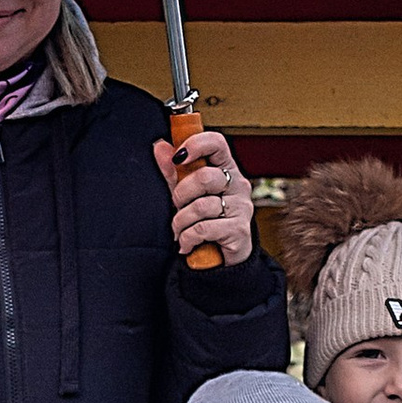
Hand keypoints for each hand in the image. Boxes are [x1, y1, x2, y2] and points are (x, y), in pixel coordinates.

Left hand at [152, 124, 254, 265]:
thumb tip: (160, 146)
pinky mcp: (239, 230)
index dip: (196, 144)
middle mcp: (238, 185)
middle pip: (205, 177)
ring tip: (179, 230)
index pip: (217, 143)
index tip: (178, 158)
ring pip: (201, 206)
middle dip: (180, 194)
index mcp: (226, 169)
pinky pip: (203, 229)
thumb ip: (173, 172)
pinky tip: (186, 244)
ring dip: (180, 222)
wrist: (222, 258)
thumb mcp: (185, 194)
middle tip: (177, 207)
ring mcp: (241, 208)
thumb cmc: (204, 219)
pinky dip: (187, 238)